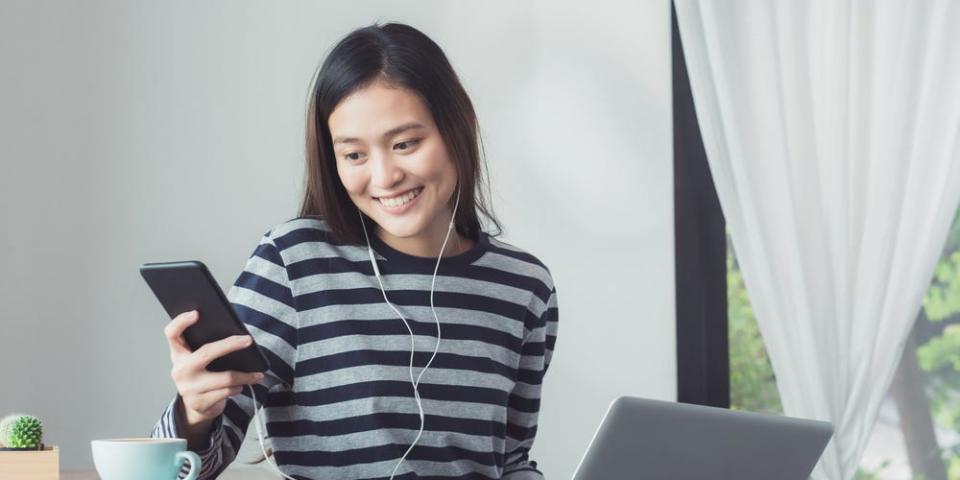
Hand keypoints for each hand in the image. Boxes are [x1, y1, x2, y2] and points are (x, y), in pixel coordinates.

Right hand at [163, 310, 264, 426]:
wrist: (195, 408)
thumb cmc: (201, 377)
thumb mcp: (199, 362)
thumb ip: (207, 348)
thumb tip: (236, 335)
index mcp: (178, 355)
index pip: (172, 334)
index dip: (181, 322)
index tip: (196, 313)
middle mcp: (180, 370)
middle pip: (206, 353)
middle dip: (230, 345)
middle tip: (248, 340)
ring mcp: (188, 388)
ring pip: (225, 378)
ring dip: (245, 376)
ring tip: (256, 375)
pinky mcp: (199, 403)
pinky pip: (227, 391)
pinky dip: (238, 387)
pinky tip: (241, 386)